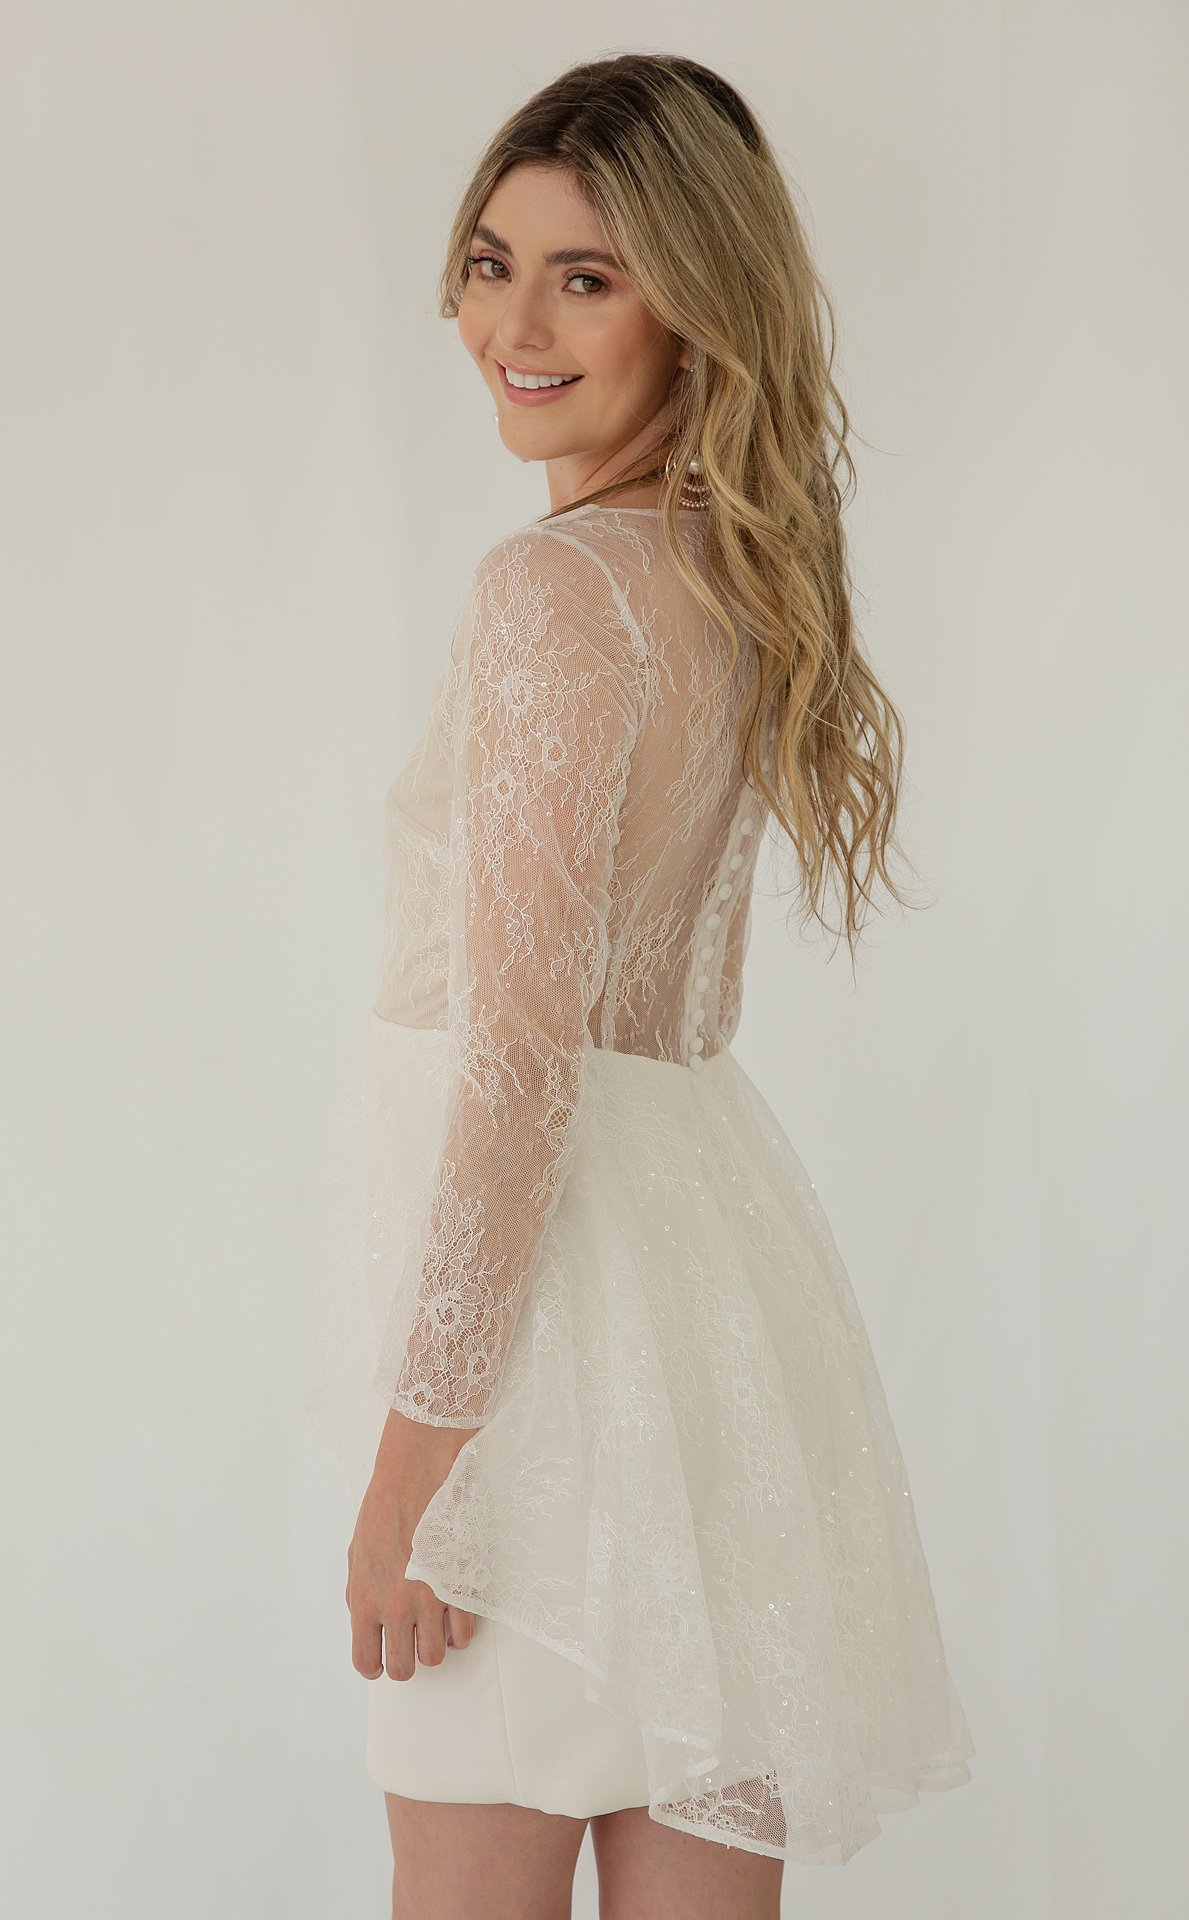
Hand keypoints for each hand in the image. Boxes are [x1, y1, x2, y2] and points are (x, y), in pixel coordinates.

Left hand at [345, 1407, 481, 1680]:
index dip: (376, 1664)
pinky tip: (455, 1611)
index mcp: (364, 1600)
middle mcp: (395, 1608)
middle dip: (407, 1658)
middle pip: (403, 1668)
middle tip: (413, 1639)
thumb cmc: (386, 1505)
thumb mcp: (358, 1553)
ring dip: (435, 1644)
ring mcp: (430, 1601)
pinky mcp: (460, 1589)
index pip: (366, 1661)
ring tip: (435, 1622)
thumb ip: (361, 1593)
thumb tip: (368, 1620)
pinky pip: (464, 1635)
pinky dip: (460, 1630)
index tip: (385, 1654)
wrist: (418, 1472)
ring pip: (436, 1656)